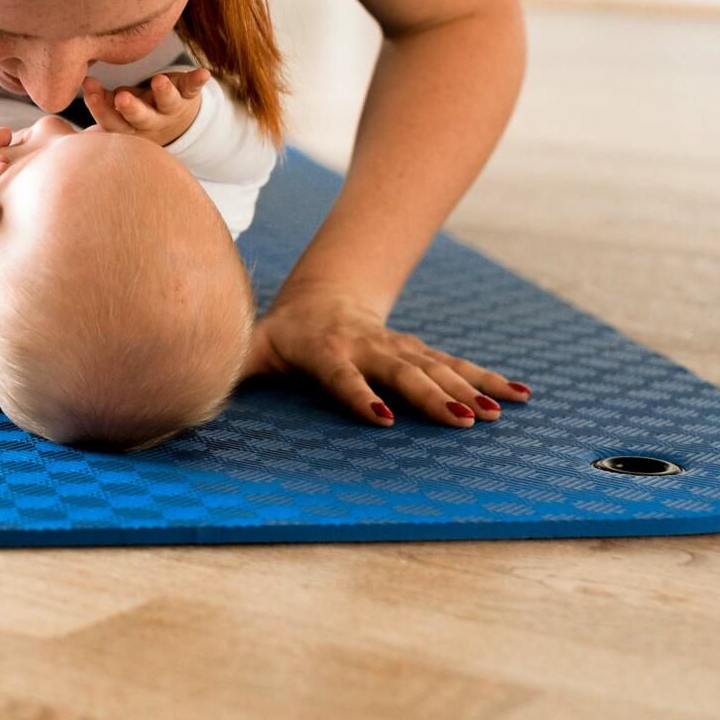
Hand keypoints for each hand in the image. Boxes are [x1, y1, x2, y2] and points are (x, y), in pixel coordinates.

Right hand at [81, 67, 210, 145]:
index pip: (111, 121)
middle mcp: (151, 122)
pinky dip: (198, 81)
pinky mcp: (188, 97)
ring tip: (159, 81)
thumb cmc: (136, 112)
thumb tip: (81, 80)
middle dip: (131, 108)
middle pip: (140, 118)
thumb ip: (100, 99)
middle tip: (122, 98)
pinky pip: (194, 89)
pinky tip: (204, 73)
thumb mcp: (117, 110)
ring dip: (164, 93)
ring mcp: (170, 110)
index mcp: (129, 128)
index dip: (99, 107)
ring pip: (167, 103)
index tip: (88, 89)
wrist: (176, 124)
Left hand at [249, 280, 533, 427]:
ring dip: (470, 389)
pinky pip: (459, 365)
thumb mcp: (253, 347)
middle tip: (461, 420)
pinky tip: (522, 395)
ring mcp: (400, 348)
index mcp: (326, 351)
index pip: (343, 376)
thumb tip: (196, 387)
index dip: (360, 395)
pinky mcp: (421, 352)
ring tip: (498, 414)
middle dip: (432, 396)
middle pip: (402, 372)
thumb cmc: (283, 335)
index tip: (382, 418)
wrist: (324, 299)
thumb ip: (232, 365)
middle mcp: (369, 347)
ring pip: (438, 367)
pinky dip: (491, 379)